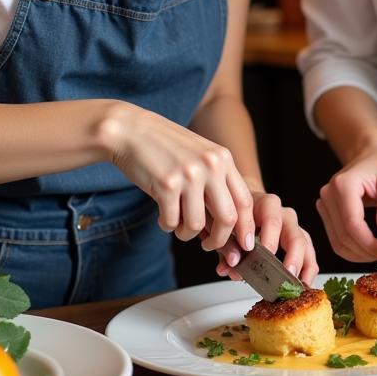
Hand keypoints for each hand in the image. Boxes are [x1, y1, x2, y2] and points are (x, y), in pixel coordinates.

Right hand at [103, 101, 255, 251]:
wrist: (130, 131)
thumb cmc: (165, 147)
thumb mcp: (201, 156)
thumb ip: (217, 181)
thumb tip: (229, 223)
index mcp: (223, 158)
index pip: (245, 200)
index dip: (245, 227)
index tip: (243, 243)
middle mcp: (210, 165)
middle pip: (227, 217)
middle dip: (218, 239)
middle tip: (207, 244)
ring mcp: (189, 174)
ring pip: (196, 225)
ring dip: (186, 233)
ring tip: (177, 225)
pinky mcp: (166, 184)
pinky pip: (172, 221)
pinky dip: (167, 225)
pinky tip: (163, 216)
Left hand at [216, 194, 318, 285]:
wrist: (243, 211)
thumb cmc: (238, 218)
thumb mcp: (228, 228)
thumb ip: (227, 247)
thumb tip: (230, 266)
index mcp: (266, 205)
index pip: (271, 217)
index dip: (267, 238)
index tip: (259, 255)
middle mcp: (284, 215)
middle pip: (294, 234)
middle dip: (292, 256)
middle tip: (284, 273)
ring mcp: (294, 229)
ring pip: (305, 246)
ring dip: (302, 267)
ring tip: (295, 285)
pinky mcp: (300, 243)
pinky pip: (309, 256)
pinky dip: (307, 272)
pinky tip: (302, 286)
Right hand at [316, 144, 376, 261]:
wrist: (370, 154)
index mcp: (343, 184)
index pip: (352, 224)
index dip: (369, 244)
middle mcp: (328, 194)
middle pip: (343, 236)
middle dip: (366, 252)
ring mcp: (324, 203)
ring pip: (337, 242)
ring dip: (358, 255)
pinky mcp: (326, 212)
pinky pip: (336, 238)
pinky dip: (352, 250)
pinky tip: (369, 250)